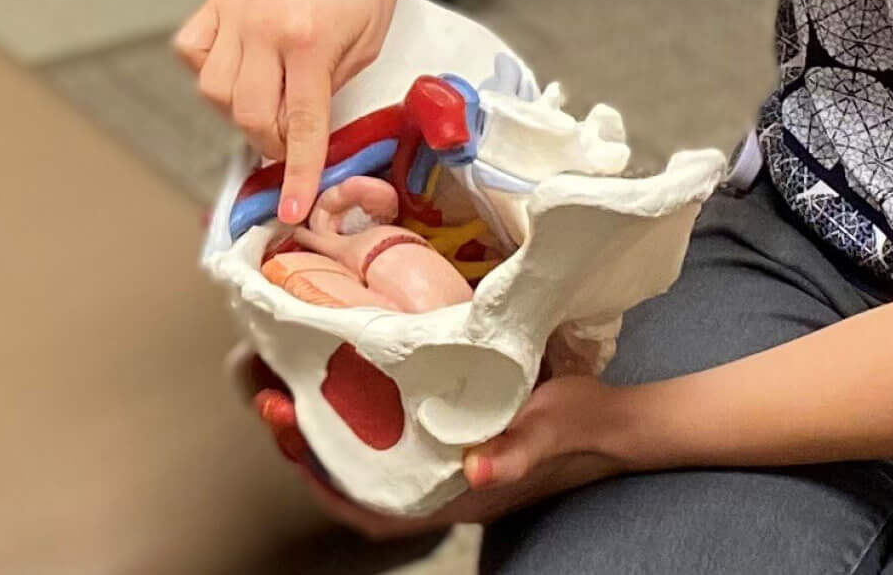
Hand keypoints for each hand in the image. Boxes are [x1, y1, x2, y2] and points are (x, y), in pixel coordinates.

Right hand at [174, 0, 412, 221]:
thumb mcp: (371, 42)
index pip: (297, 125)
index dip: (295, 173)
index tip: (291, 209)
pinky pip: (191, 50)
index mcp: (311, 41)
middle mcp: (264, 28)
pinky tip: (234, 71)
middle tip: (288, 144)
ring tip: (265, 107)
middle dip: (269, 144)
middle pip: (247, 115)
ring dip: (237, 113)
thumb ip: (334, 88)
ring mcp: (236, 11)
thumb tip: (305, 132)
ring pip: (212, 91)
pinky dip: (205, 71)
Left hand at [236, 352, 641, 539]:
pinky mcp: (452, 440)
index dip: (323, 486)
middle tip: (273, 398)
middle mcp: (440, 488)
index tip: (289, 443)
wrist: (619, 424)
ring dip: (328, 428)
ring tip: (292, 384)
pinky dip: (360, 417)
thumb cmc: (584, 425)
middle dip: (308, 447)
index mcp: (456, 496)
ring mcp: (443, 465)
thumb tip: (477, 468)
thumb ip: (518, 449)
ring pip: (368, 460)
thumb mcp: (551, 428)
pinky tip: (344, 381)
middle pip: (356, 482)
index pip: (371, 511)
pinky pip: (391, 439)